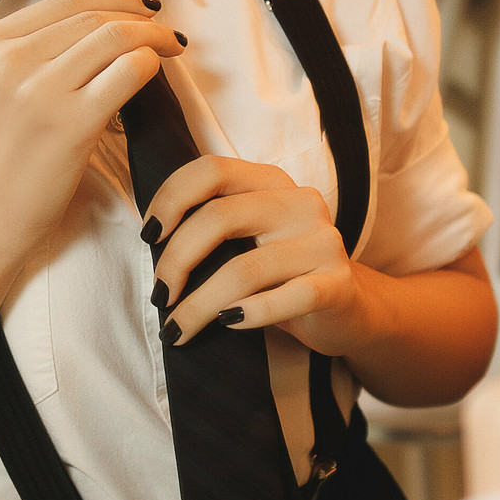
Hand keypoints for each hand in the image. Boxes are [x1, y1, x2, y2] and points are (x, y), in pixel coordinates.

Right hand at [0, 0, 184, 283]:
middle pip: (93, 16)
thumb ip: (35, 51)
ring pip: (116, 36)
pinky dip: (151, 64)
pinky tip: (157, 73)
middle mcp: (11, 59)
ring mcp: (40, 89)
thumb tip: (102, 23)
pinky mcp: (72, 122)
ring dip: (154, 37)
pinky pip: (129, 71)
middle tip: (163, 31)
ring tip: (171, 47)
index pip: (65, 1)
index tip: (139, 9)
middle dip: (139, 16)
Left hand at [145, 155, 366, 355]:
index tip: (149, 236)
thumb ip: (215, 227)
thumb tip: (152, 243)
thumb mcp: (251, 237)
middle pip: (220, 217)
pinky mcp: (337, 284)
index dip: (171, 198)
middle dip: (176, 261)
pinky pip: (285, 299)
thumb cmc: (284, 273)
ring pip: (244, 269)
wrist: (349, 309)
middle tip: (160, 296)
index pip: (212, 170)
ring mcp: (322, 242)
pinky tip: (227, 324)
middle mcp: (300, 202)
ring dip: (199, 306)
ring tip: (178, 329)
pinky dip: (248, 315)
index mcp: (271, 182)